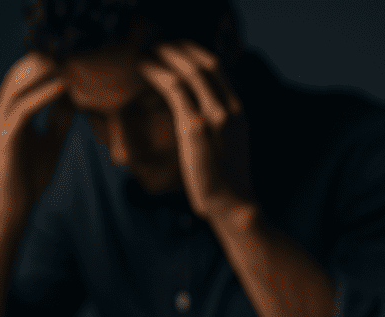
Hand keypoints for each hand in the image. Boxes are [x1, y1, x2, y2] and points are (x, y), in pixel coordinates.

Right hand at [0, 52, 75, 222]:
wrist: (15, 206)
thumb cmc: (30, 178)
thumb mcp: (52, 142)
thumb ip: (60, 119)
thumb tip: (75, 97)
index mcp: (8, 114)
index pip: (23, 80)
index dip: (43, 66)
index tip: (69, 56)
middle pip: (18, 76)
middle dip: (41, 61)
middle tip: (68, 49)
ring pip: (18, 86)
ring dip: (43, 71)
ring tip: (66, 59)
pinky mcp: (5, 136)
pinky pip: (25, 108)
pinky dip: (44, 94)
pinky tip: (63, 86)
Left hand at [139, 41, 253, 222]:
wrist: (233, 204)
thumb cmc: (226, 182)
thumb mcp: (228, 146)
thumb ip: (218, 127)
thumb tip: (199, 120)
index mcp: (238, 111)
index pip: (219, 70)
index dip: (197, 54)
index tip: (180, 50)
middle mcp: (229, 108)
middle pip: (206, 64)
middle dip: (182, 49)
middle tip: (162, 44)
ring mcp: (214, 115)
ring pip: (190, 72)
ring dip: (168, 55)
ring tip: (150, 51)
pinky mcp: (195, 126)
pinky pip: (175, 89)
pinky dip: (159, 73)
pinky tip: (145, 67)